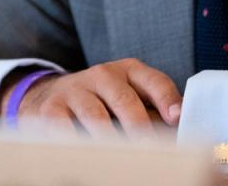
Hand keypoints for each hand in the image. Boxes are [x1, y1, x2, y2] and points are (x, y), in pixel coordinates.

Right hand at [0, 58, 181, 137]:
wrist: (49, 94)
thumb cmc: (101, 100)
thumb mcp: (127, 95)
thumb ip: (152, 110)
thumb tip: (178, 131)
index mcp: (129, 71)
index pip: (154, 81)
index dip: (167, 99)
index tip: (177, 119)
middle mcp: (103, 75)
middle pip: (126, 100)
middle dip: (139, 125)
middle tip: (150, 148)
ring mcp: (76, 89)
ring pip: (96, 116)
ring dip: (110, 138)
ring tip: (122, 157)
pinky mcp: (51, 107)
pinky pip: (65, 128)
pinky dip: (77, 143)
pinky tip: (87, 155)